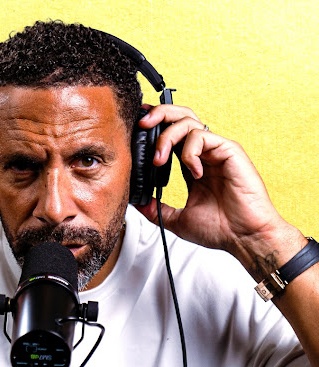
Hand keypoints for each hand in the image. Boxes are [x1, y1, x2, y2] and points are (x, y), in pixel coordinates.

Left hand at [135, 105, 298, 266]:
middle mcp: (204, 154)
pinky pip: (201, 136)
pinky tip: (194, 174)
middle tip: (141, 126)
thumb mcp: (177, 220)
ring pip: (188, 121)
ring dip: (167, 136)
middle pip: (180, 117)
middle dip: (158, 114)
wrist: (243, 238)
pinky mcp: (229, 150)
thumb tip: (136, 203)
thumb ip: (156, 210)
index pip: (170, 136)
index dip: (153, 128)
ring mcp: (216, 151)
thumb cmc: (219, 229)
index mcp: (192, 165)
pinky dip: (189, 153)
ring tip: (158, 160)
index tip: (136, 130)